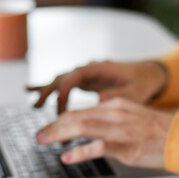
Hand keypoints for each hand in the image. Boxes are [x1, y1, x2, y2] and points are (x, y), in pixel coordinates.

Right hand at [27, 60, 167, 113]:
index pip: (75, 78)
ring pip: (59, 80)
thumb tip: (100, 98)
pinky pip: (62, 83)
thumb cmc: (142, 82)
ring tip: (34, 106)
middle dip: (48, 93)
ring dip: (46, 92)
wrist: (148, 73)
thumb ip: (118, 95)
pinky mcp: (85, 81)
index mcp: (99, 68)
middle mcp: (88, 69)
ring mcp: (85, 74)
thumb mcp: (135, 91)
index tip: (60, 108)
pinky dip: (48, 87)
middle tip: (37, 107)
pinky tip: (30, 90)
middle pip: (62, 78)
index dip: (65, 93)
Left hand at [36, 98, 173, 168]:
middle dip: (54, 126)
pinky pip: (97, 147)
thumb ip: (113, 120)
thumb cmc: (160, 132)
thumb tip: (93, 129)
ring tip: (44, 141)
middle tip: (39, 135)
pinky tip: (67, 157)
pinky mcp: (125, 146)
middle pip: (77, 116)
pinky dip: (79, 152)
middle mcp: (115, 113)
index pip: (82, 110)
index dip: (61, 119)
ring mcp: (120, 129)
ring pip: (82, 127)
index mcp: (117, 105)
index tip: (50, 127)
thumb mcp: (133, 117)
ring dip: (59, 134)